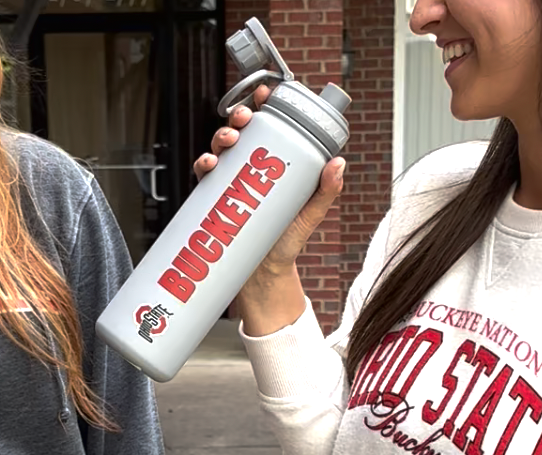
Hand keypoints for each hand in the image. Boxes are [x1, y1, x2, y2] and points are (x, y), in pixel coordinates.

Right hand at [193, 84, 345, 275]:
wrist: (263, 274)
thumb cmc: (287, 241)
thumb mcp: (311, 215)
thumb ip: (326, 191)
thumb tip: (338, 163)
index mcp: (273, 164)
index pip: (269, 127)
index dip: (265, 105)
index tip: (265, 94)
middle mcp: (249, 168)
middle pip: (241, 131)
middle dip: (239, 117)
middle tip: (246, 119)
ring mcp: (230, 182)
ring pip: (221, 148)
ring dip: (221, 136)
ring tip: (230, 140)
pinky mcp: (213, 199)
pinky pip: (204, 176)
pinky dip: (204, 164)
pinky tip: (210, 163)